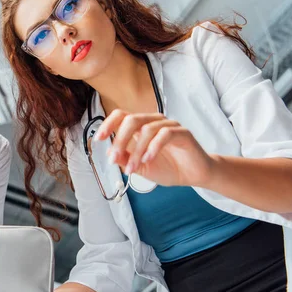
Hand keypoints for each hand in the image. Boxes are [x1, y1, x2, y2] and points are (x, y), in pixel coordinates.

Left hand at [95, 110, 214, 186]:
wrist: (193, 175)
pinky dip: (153, 147)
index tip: (98, 139)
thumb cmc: (169, 167)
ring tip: (133, 168)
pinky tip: (148, 159)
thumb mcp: (141, 167)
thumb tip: (110, 154)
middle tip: (114, 158)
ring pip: (147, 129)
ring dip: (136, 151)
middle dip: (119, 140)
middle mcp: (154, 122)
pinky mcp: (182, 132)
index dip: (108, 124)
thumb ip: (126, 160)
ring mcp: (168, 125)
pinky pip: (165, 133)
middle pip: (131, 119)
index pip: (121, 116)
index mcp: (141, 127)